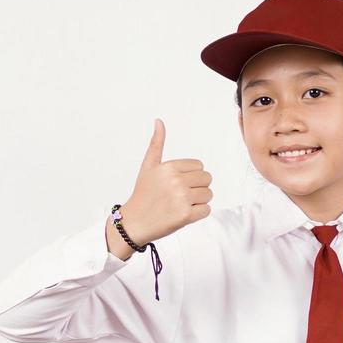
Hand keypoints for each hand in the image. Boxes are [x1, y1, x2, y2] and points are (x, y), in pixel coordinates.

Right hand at [122, 118, 212, 243]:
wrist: (134, 222)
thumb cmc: (143, 193)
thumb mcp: (148, 166)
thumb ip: (156, 144)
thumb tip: (159, 121)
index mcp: (170, 167)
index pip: (199, 166)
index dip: (191, 176)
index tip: (177, 184)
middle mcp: (176, 181)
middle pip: (207, 179)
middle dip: (197, 187)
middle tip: (181, 195)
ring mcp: (182, 199)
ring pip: (208, 194)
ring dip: (199, 201)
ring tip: (181, 204)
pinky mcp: (186, 215)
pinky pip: (207, 210)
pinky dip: (199, 213)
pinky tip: (183, 213)